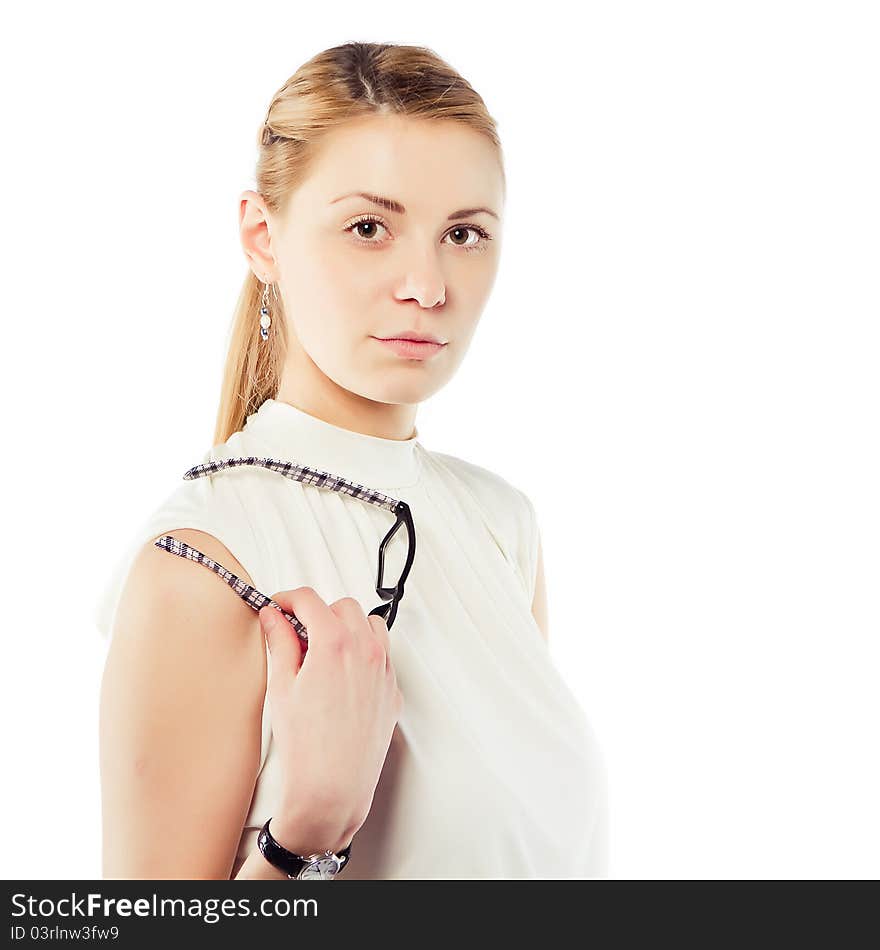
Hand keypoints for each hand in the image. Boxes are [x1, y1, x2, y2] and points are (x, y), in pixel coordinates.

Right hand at [258, 588, 402, 854]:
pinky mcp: (392, 691)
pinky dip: (365, 653)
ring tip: (323, 651)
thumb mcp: (281, 687)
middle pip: (344, 606)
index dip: (288, 598)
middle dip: (319, 612)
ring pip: (370, 626)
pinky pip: (383, 655)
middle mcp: (366, 651)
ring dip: (348, 627)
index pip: (311, 600)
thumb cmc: (305, 747)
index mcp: (335, 644)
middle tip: (297, 632)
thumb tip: (273, 617)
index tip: (278, 606)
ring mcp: (384, 670)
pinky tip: (343, 675)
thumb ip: (279, 642)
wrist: (332, 790)